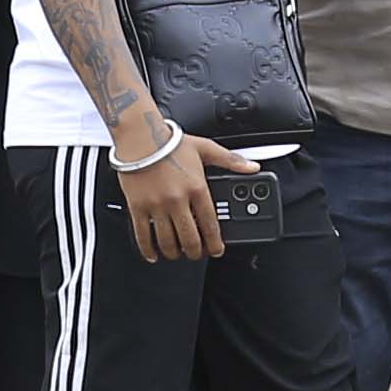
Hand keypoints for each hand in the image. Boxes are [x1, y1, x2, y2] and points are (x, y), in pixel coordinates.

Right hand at [117, 127, 242, 262]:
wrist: (139, 136)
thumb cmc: (170, 143)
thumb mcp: (206, 148)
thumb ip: (231, 160)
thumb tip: (252, 167)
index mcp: (197, 188)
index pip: (211, 224)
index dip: (215, 243)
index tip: (216, 249)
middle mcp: (177, 200)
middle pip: (189, 238)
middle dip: (195, 252)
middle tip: (196, 253)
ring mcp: (157, 205)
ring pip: (167, 240)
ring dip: (174, 252)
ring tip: (177, 253)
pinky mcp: (138, 206)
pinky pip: (142, 235)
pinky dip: (148, 249)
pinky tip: (153, 254)